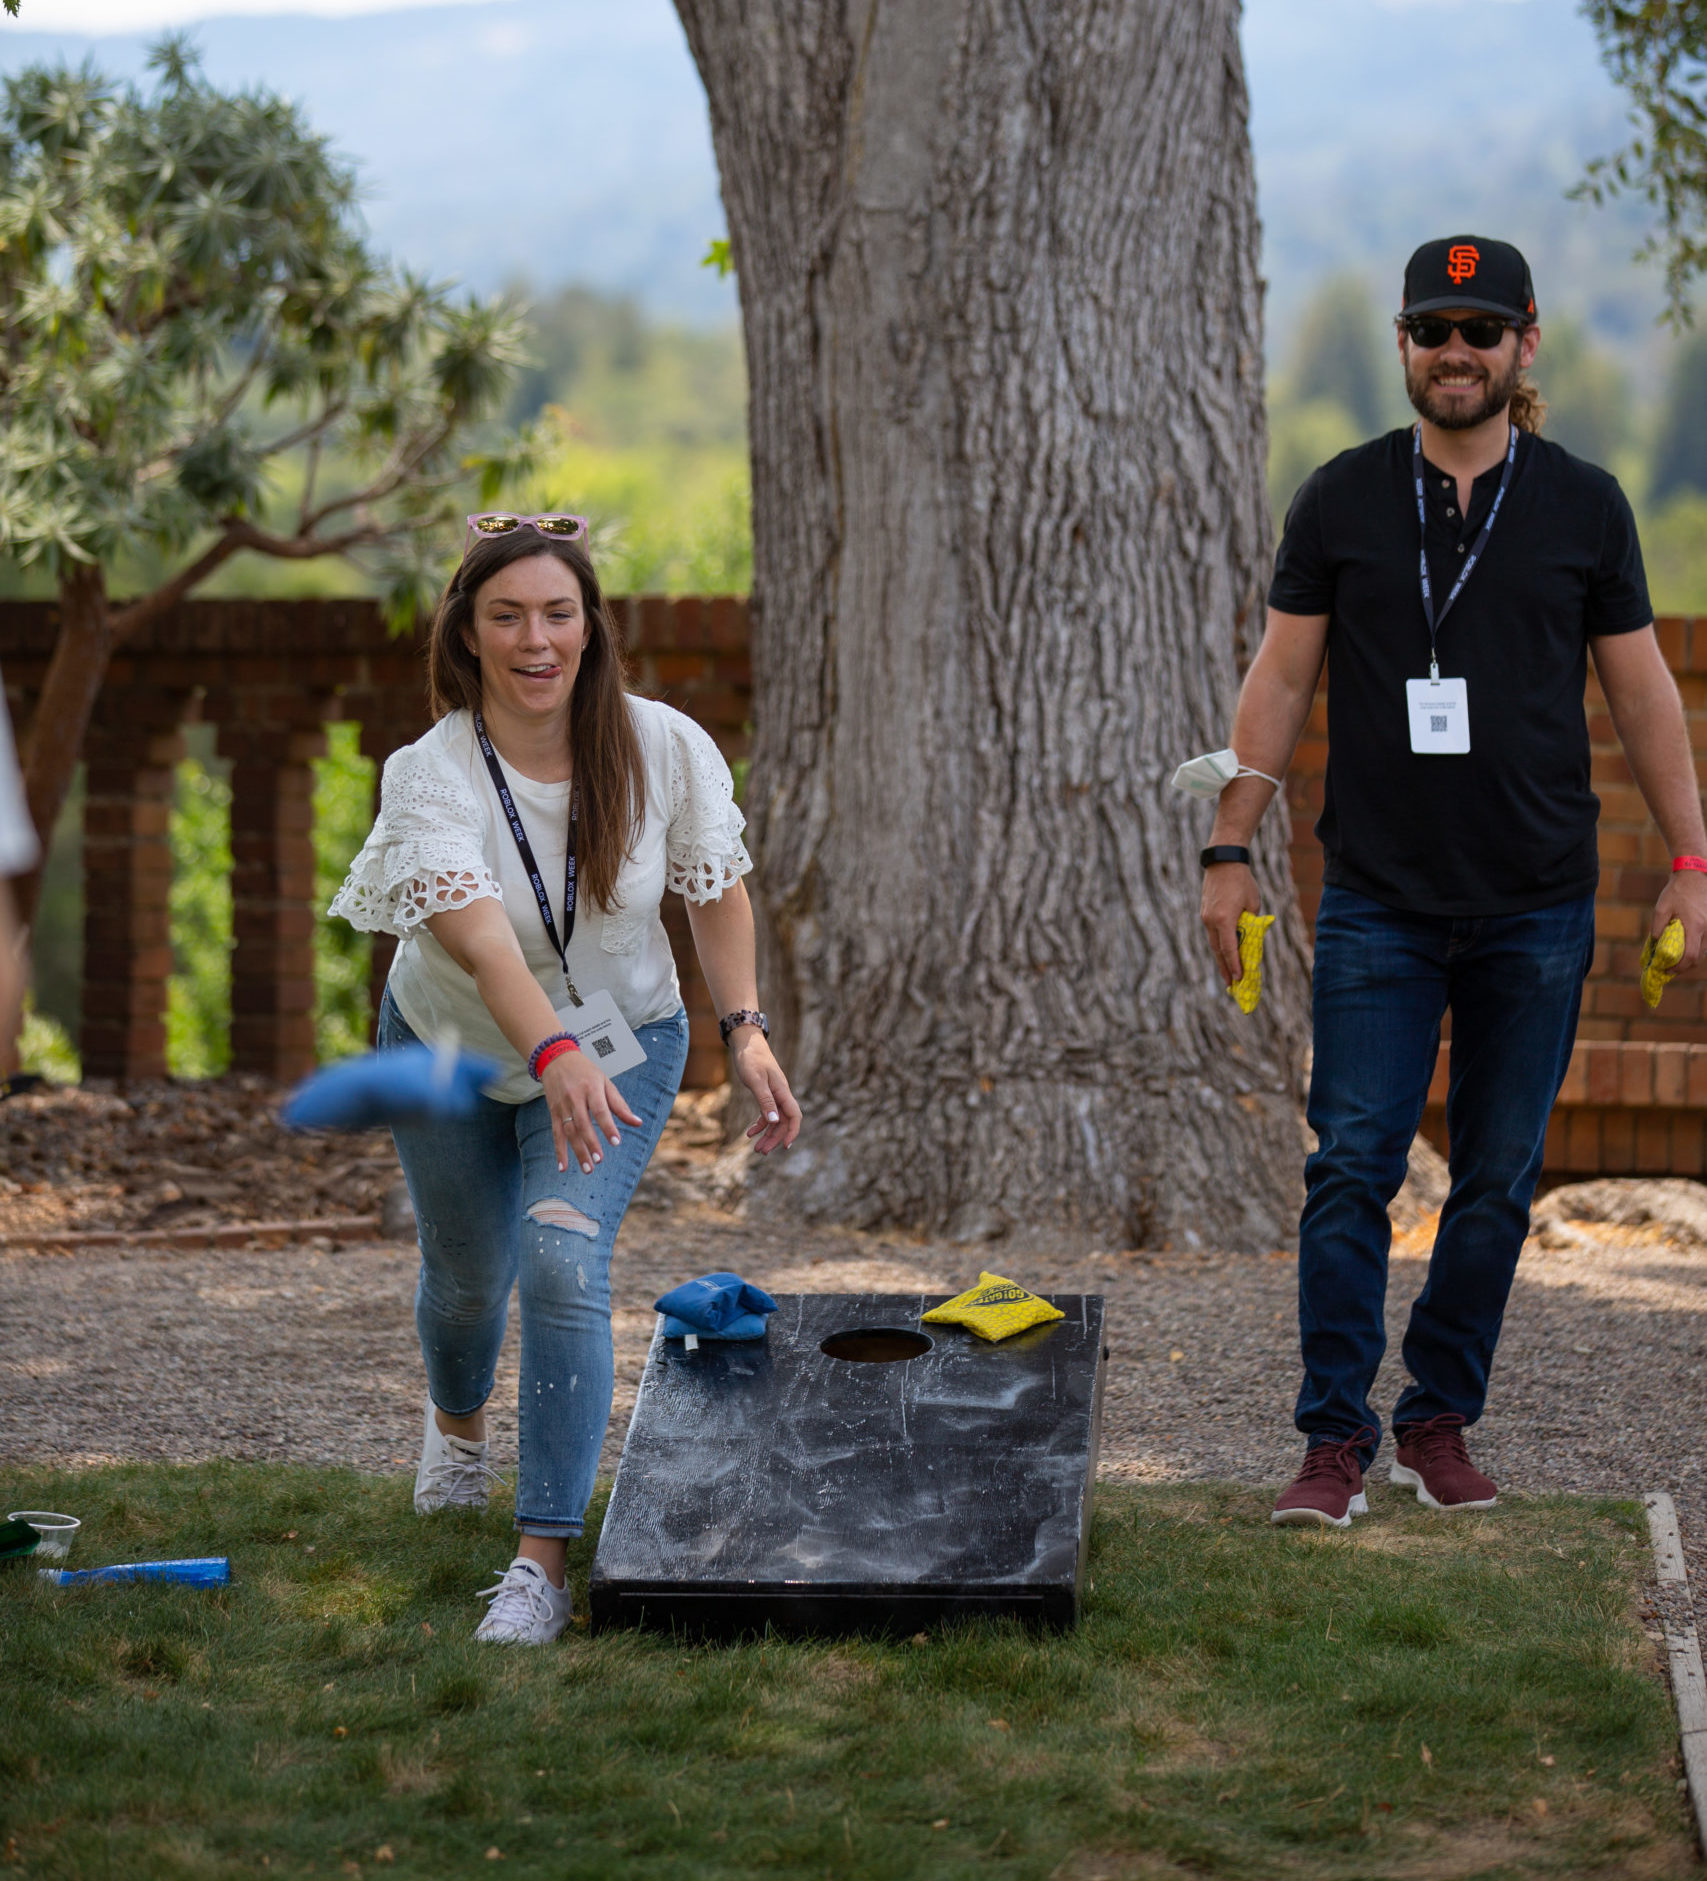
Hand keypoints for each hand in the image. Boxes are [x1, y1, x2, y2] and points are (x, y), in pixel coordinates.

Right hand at [541, 1047, 642, 1174]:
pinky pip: (556, 1134)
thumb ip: (620, 1104)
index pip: (600, 1110)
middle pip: (583, 1124)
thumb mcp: (605, 1082)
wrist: (556, 1059)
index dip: (608, 1126)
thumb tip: (638, 1122)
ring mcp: (562, 1106)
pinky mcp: (553, 1113)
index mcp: (591, 1088)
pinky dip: (559, 1151)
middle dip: (591, 1143)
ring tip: (588, 1168)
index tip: (616, 1142)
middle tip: (600, 1160)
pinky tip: (562, 1167)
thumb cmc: (586, 1072)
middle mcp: (575, 1098)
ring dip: (578, 1152)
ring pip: (569, 1132)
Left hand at [730, 1030, 801, 1154]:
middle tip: (761, 1152)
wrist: (746, 1042)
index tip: (785, 1147)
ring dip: (767, 1135)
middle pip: (784, 1121)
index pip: (794, 1115)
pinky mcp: (765, 1093)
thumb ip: (764, 1100)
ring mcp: (774, 1094)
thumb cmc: (750, 1058)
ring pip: (775, 1120)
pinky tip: (749, 1133)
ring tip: (756, 1148)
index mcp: (782, 1091)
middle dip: (774, 1138)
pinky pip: (766, 1113)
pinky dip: (759, 1124)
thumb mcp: (755, 1080)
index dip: (792, 1132)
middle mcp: (781, 1094)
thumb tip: (773, 1121)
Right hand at [1201, 861, 1260, 988]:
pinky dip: (1218, 946)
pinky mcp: (1205, 913)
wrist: (1223, 862)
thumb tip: (1250, 938)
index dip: (1235, 965)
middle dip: (1225, 969)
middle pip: (1218, 951)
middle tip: (1231, 985)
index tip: (1239, 979)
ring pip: (1213, 944)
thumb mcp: (1253, 904)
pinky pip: (1212, 934)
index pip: (1229, 949)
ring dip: (1220, 959)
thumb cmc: (1243, 882)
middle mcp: (1211, 921)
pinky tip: (1224, 953)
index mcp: (1224, 919)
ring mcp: (1206, 918)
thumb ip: (1251, 923)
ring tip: (1227, 974)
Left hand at [1653, 869, 1706, 972]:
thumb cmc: (1677, 891)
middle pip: (1699, 957)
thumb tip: (1656, 944)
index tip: (1667, 971)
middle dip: (1684, 966)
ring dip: (1690, 958)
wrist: (1695, 875)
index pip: (1690, 956)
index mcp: (1695, 927)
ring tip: (1675, 959)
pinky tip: (1684, 947)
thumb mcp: (1661, 908)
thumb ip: (1657, 927)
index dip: (1679, 968)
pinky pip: (1706, 942)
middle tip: (1669, 968)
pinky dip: (1696, 949)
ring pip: (1704, 951)